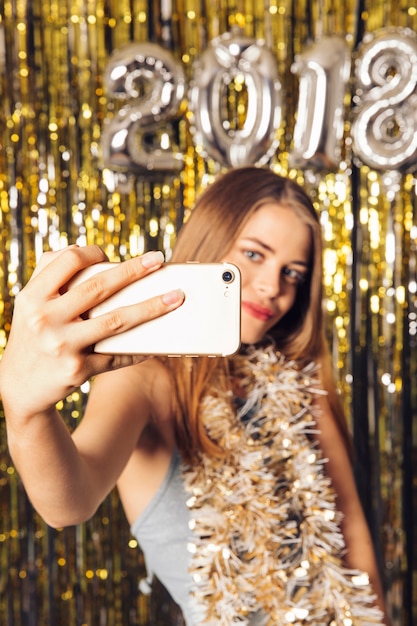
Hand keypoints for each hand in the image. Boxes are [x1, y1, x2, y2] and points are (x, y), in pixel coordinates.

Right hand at [0, 245, 183, 418]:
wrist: (19, 387)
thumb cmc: (33, 335)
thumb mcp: (30, 304)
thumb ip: (51, 274)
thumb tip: (92, 254)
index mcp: (33, 297)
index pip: (68, 261)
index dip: (93, 252)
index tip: (110, 254)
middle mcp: (45, 319)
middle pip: (99, 287)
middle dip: (134, 270)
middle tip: (159, 259)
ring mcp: (63, 346)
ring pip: (116, 320)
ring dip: (152, 307)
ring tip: (176, 297)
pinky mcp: (78, 370)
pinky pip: (117, 355)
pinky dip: (140, 348)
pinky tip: (158, 342)